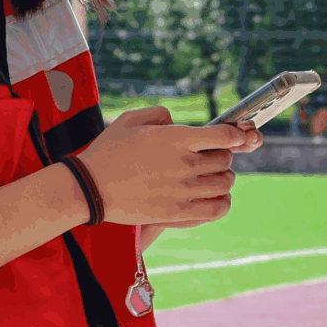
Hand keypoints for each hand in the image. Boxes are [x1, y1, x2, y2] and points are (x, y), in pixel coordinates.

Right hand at [74, 106, 261, 228]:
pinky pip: (218, 209)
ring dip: (222, 179)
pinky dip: (222, 202)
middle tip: (210, 158)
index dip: (235, 135)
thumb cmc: (108, 151)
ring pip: (225, 183)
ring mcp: (183, 190)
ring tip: (210, 178)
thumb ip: (161, 114)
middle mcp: (184, 164)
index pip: (224, 135)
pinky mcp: (179, 213)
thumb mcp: (130, 119)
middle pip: (226, 160)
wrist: (90, 188)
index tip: (236, 136)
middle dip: (222, 156)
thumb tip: (178, 121)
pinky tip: (213, 197)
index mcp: (176, 138)